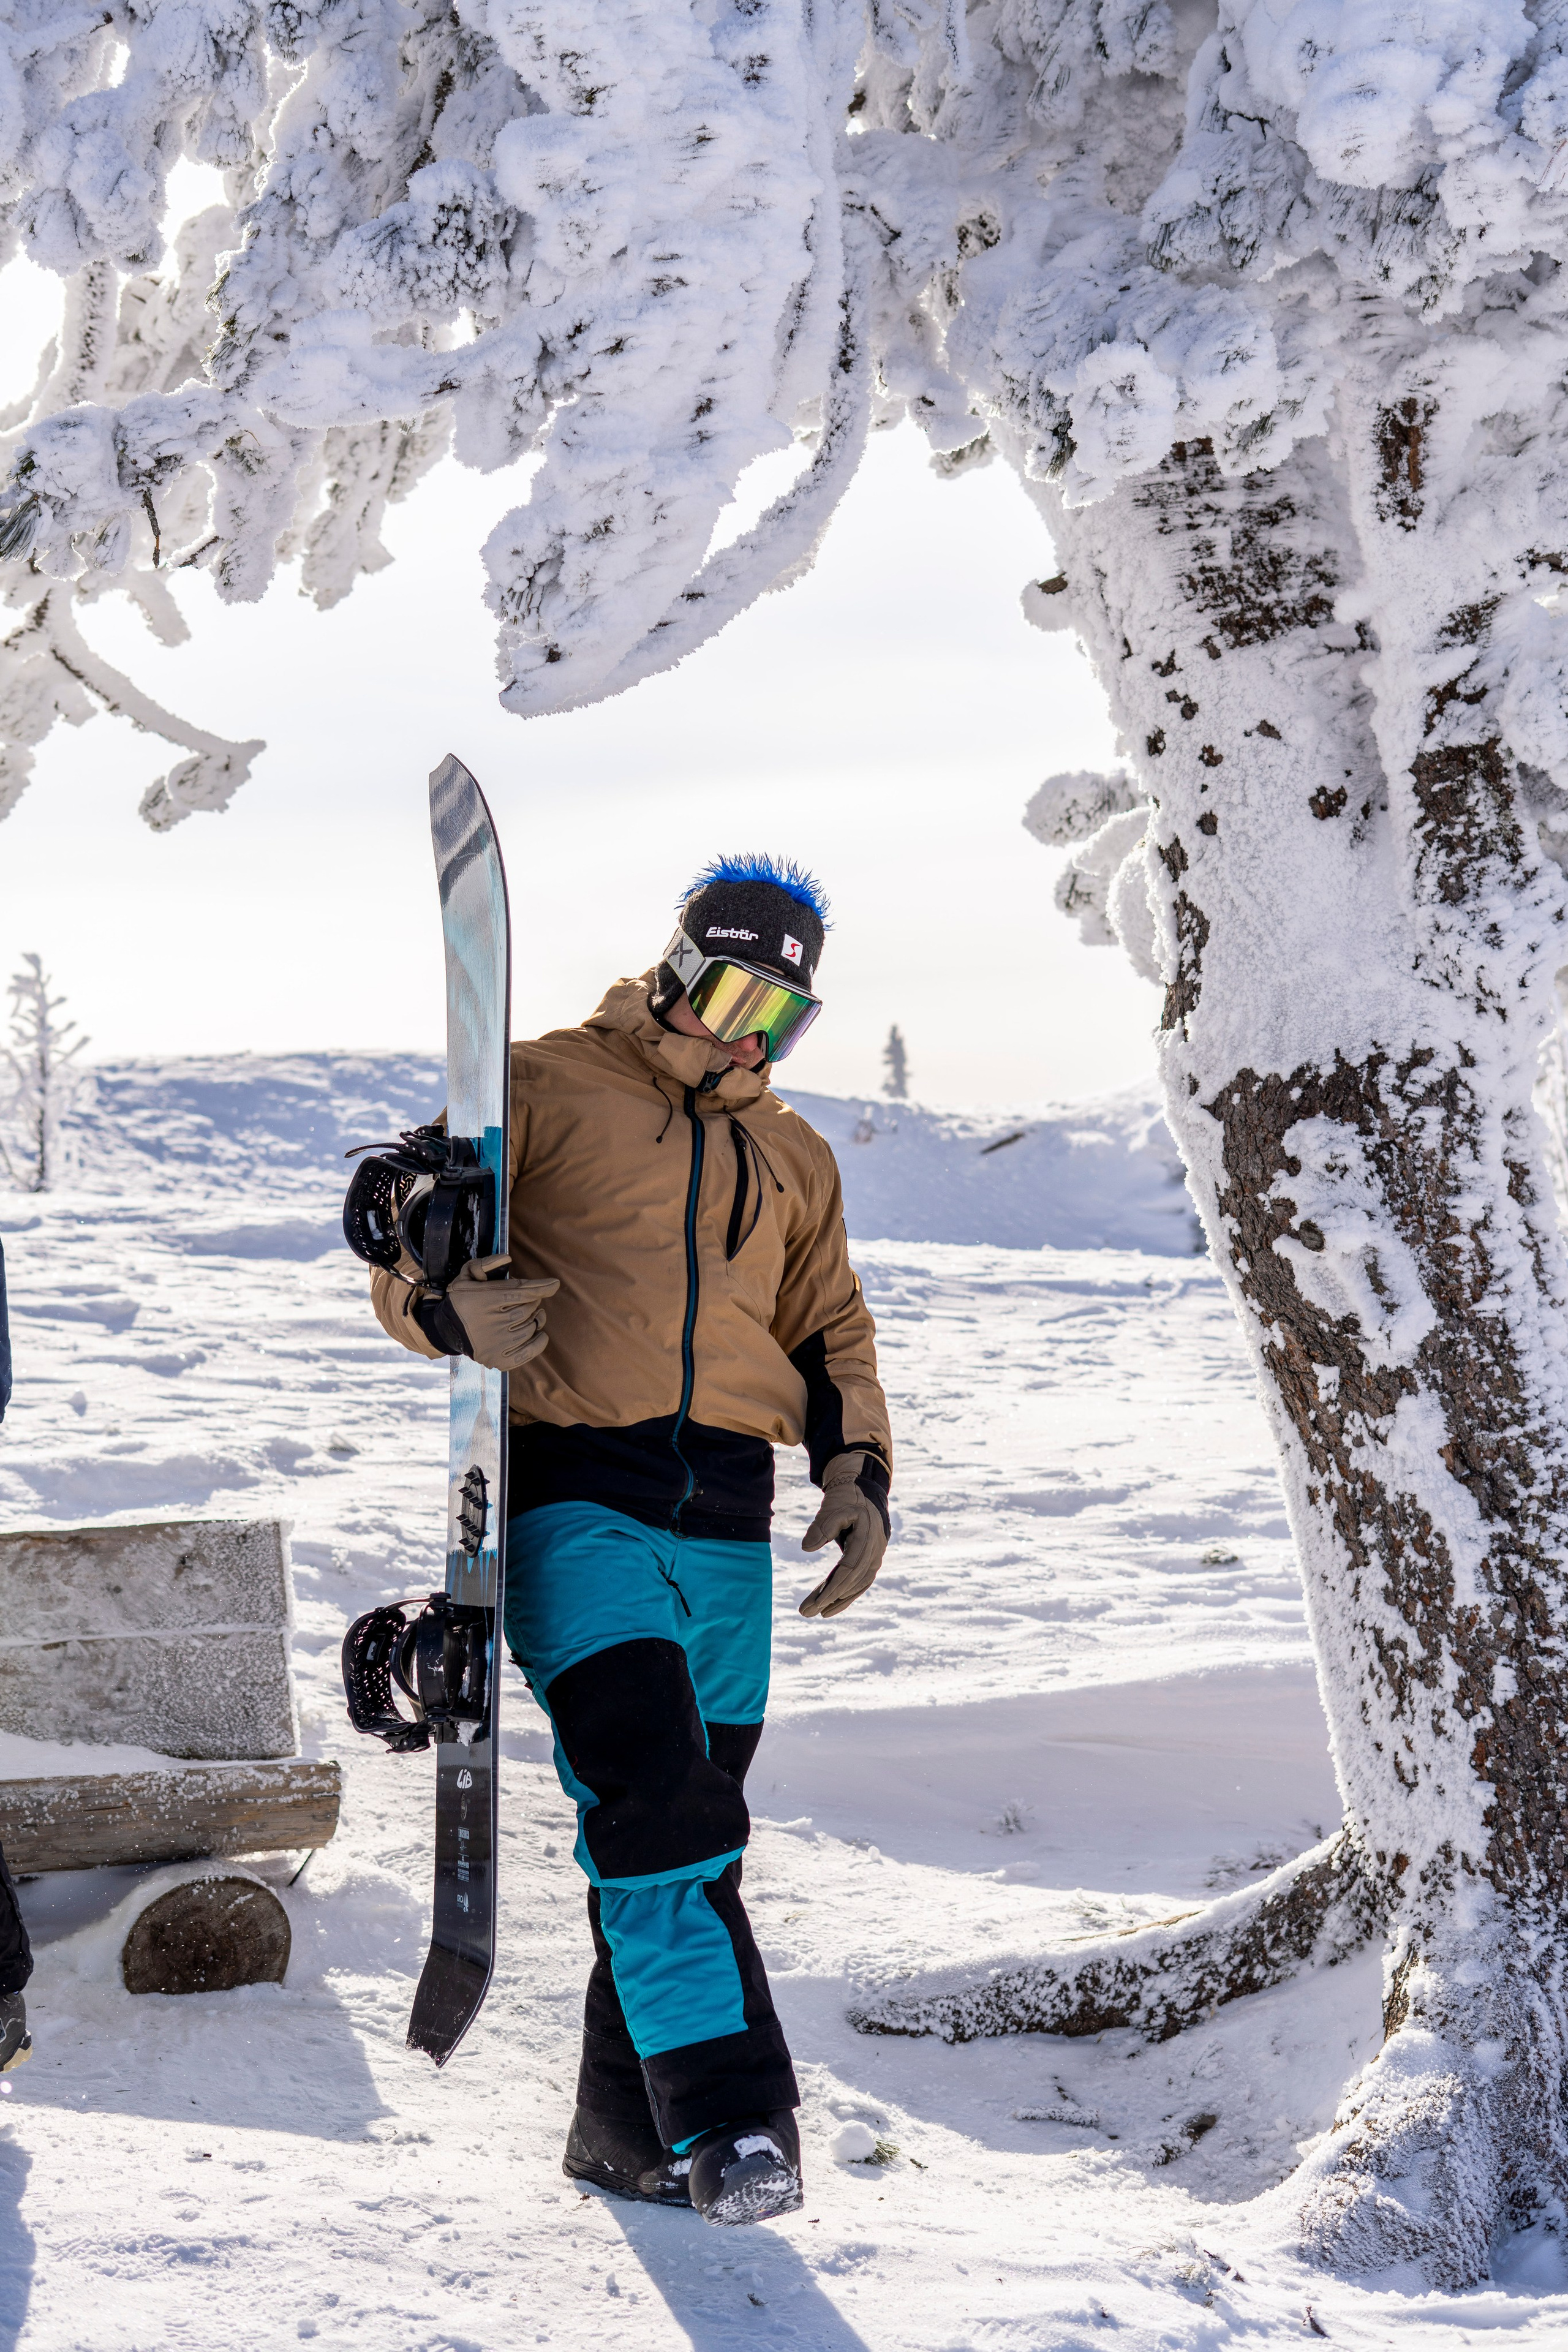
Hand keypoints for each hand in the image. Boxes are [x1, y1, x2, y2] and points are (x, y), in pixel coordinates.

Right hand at [446, 1255, 558, 1371]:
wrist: (448, 1330)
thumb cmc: (464, 1299)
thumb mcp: (466, 1276)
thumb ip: (485, 1265)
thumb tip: (507, 1258)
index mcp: (484, 1301)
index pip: (520, 1292)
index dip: (541, 1287)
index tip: (554, 1284)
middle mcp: (491, 1324)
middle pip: (528, 1308)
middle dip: (532, 1301)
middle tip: (528, 1299)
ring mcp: (496, 1344)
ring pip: (531, 1327)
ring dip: (536, 1318)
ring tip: (532, 1314)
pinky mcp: (499, 1360)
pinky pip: (529, 1351)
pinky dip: (539, 1341)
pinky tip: (538, 1332)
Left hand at [798, 1451, 890, 1618]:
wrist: (864, 1491)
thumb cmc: (847, 1498)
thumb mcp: (833, 1505)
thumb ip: (821, 1525)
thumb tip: (806, 1548)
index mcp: (867, 1536)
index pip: (850, 1568)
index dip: (833, 1587)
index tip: (816, 1602)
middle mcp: (875, 1550)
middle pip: (853, 1581)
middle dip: (830, 1599)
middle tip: (806, 1612)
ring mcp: (875, 1556)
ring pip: (858, 1585)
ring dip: (838, 1600)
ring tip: (815, 1612)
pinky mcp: (870, 1560)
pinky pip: (860, 1582)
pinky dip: (846, 1595)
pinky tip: (830, 1604)